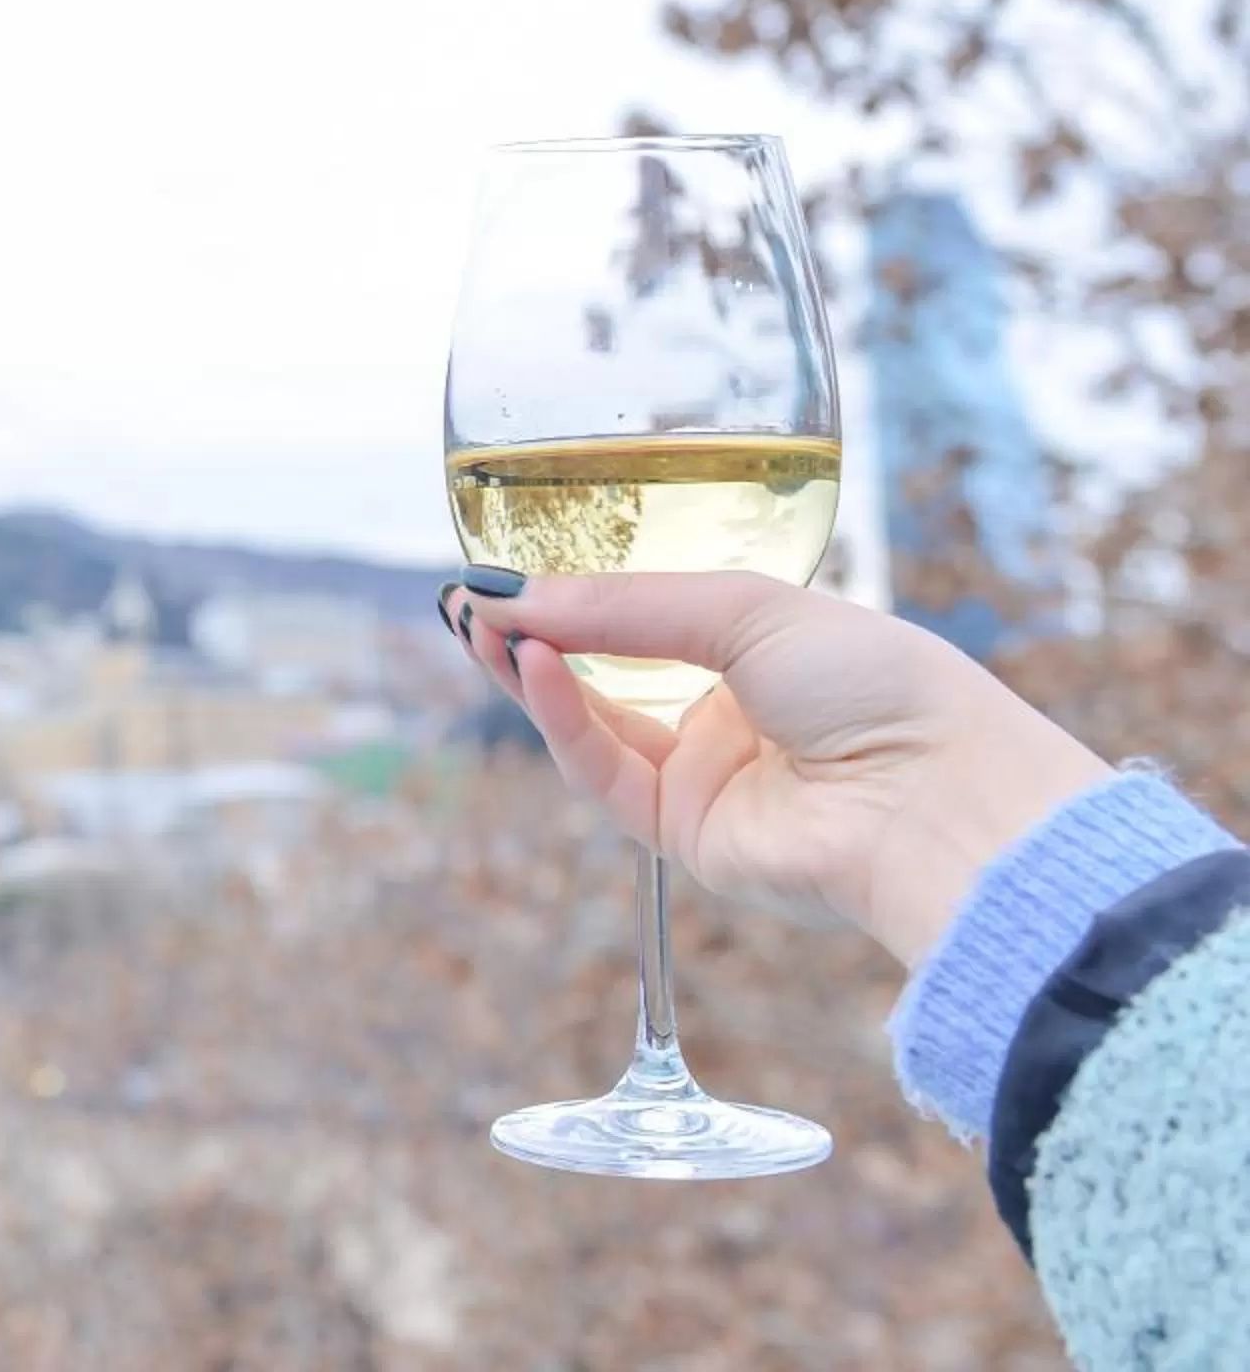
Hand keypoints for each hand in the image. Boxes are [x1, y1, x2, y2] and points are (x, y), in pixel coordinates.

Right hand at [442, 568, 1113, 966]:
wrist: (935, 798)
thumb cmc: (877, 685)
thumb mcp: (746, 609)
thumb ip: (624, 605)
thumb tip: (511, 596)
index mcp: (763, 652)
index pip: (645, 618)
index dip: (576, 594)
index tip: (508, 566)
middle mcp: (728, 714)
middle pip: (602, 672)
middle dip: (534, 633)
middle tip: (467, 597)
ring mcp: (703, 777)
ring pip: (590, 724)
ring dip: (532, 674)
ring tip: (482, 623)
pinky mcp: (683, 834)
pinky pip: (601, 771)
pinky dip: (560, 718)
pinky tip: (534, 663)